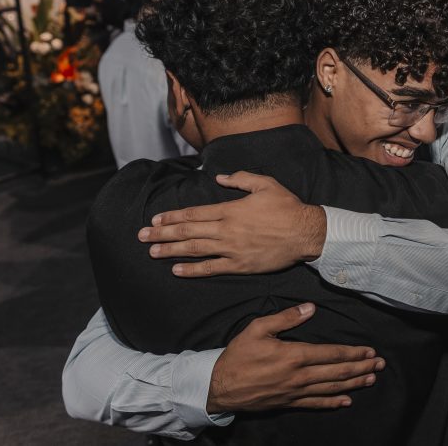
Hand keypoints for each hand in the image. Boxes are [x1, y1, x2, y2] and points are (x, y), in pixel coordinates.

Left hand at [138, 171, 326, 276]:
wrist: (305, 232)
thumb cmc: (287, 206)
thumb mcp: (265, 184)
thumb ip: (240, 179)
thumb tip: (220, 177)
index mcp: (230, 210)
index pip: (193, 214)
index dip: (172, 217)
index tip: (155, 219)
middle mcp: (226, 230)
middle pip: (188, 232)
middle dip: (162, 233)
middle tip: (142, 236)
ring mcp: (232, 249)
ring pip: (194, 250)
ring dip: (171, 251)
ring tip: (152, 252)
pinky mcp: (240, 265)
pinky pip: (211, 269)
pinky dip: (193, 270)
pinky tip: (177, 270)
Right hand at [208, 302, 384, 412]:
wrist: (219, 386)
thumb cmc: (238, 355)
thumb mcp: (258, 328)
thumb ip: (286, 318)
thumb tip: (310, 308)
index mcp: (294, 355)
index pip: (331, 353)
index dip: (353, 353)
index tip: (369, 351)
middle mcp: (299, 376)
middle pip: (337, 372)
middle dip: (361, 368)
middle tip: (380, 365)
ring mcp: (295, 392)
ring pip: (331, 388)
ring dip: (353, 384)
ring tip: (370, 379)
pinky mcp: (288, 402)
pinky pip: (316, 404)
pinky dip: (333, 403)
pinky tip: (346, 401)